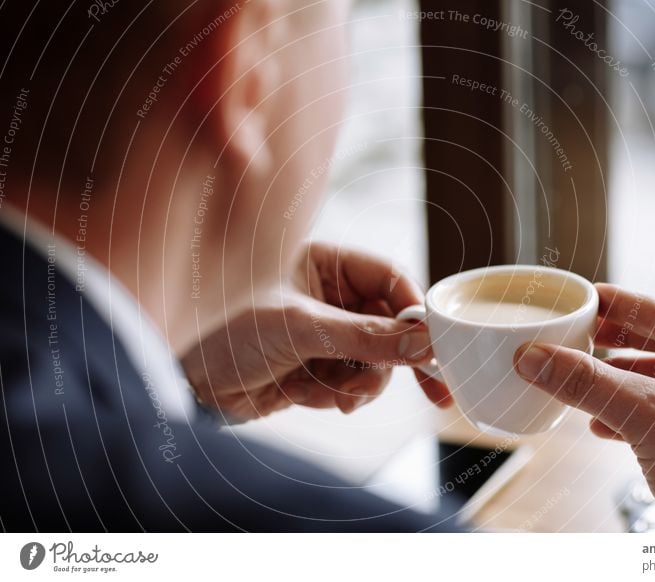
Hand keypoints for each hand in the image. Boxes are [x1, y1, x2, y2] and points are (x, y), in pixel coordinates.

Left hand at [181, 241, 451, 420]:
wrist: (191, 390)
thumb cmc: (231, 338)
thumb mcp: (302, 330)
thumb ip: (365, 336)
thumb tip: (422, 343)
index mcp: (324, 264)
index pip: (389, 278)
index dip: (414, 312)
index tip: (434, 343)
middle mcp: (330, 296)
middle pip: (390, 325)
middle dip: (395, 360)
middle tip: (433, 390)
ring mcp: (326, 334)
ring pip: (376, 360)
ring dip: (362, 383)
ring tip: (340, 397)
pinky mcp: (319, 367)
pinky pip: (353, 383)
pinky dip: (337, 395)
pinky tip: (306, 395)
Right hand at [514, 283, 654, 531]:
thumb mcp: (642, 415)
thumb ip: (586, 382)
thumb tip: (534, 356)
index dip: (618, 303)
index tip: (585, 298)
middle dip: (614, 345)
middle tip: (580, 335)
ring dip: (616, 382)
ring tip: (583, 383)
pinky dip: (629, 414)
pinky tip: (601, 424)